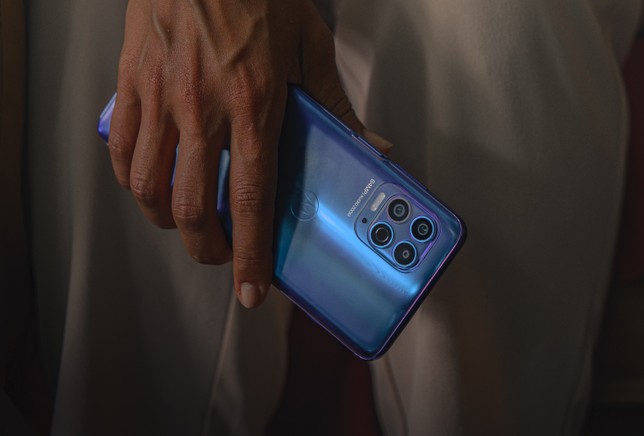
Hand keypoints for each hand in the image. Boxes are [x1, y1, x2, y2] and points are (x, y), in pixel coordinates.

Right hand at [108, 0, 389, 307]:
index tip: (251, 289)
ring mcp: (160, 97)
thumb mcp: (310, 46)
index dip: (251, 254)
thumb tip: (371, 146)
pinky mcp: (133, 83)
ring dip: (167, 220)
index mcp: (254, 104)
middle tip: (221, 256)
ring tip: (186, 225)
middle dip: (206, 248)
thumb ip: (336, 105)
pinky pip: (122, 149)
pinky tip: (149, 184)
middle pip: (192, 206)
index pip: (251, 200)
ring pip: (148, 186)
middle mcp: (202, 109)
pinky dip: (132, 181)